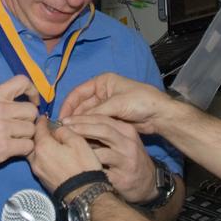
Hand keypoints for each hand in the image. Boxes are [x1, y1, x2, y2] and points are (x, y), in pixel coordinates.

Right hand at [0, 75, 38, 178]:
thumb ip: (1, 102)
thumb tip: (25, 103)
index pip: (23, 81)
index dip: (33, 92)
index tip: (31, 102)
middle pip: (32, 110)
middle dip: (28, 121)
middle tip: (18, 129)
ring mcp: (2, 128)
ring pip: (32, 129)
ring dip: (26, 137)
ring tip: (12, 141)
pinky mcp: (4, 147)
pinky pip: (28, 146)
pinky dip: (23, 150)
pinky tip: (11, 151)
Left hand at [28, 116, 103, 197]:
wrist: (84, 193)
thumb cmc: (83, 166)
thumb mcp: (77, 141)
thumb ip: (64, 131)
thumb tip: (56, 129)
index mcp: (42, 146)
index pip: (38, 128)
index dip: (41, 120)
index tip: (43, 116)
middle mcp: (35, 159)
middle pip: (33, 141)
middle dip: (39, 134)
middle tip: (47, 129)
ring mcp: (37, 171)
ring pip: (35, 153)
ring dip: (41, 147)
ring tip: (51, 143)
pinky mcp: (42, 180)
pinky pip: (39, 163)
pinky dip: (43, 157)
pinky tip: (53, 156)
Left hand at [58, 112, 155, 203]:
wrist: (148, 184)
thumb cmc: (128, 159)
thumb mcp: (122, 141)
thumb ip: (104, 132)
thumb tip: (76, 124)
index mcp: (127, 131)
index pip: (103, 118)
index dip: (82, 117)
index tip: (65, 119)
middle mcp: (128, 144)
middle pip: (103, 130)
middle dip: (80, 128)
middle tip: (62, 128)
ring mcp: (126, 161)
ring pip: (102, 152)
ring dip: (82, 150)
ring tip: (65, 149)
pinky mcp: (123, 178)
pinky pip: (101, 172)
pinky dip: (88, 169)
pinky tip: (75, 167)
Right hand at [60, 72, 183, 134]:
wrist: (159, 115)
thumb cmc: (139, 101)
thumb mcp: (115, 104)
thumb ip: (93, 113)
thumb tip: (72, 122)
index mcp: (102, 82)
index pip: (78, 93)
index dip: (68, 105)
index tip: (60, 119)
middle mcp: (101, 93)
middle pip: (81, 106)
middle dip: (73, 117)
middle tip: (63, 131)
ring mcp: (106, 106)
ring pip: (87, 116)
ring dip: (80, 125)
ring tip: (71, 136)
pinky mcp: (110, 119)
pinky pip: (95, 124)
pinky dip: (89, 129)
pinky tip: (82, 138)